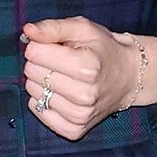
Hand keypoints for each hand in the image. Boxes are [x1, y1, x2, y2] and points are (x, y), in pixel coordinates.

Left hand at [20, 17, 149, 140]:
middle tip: (59, 62)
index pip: (35, 53)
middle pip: (32, 73)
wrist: (128, 77)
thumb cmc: (103, 50)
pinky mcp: (74, 130)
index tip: (54, 46)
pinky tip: (59, 93)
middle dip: (40, 62)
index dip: (39, 45)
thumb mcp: (82, 29)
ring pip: (33, 92)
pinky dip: (42, 99)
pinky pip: (37, 110)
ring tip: (62, 76)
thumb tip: (28, 30)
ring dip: (40, 81)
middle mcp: (84, 95)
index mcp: (87, 67)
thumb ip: (53, 27)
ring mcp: (80, 115)